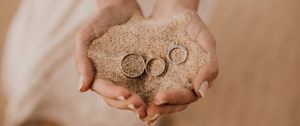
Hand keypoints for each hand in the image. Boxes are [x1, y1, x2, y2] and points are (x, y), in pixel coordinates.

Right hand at [74, 0, 146, 118]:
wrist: (121, 7)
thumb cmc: (100, 20)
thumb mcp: (86, 36)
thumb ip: (81, 60)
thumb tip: (82, 88)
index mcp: (96, 73)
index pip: (103, 89)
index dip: (114, 94)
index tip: (126, 95)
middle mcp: (111, 77)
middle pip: (118, 97)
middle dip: (128, 103)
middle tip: (141, 106)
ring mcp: (126, 74)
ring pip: (132, 94)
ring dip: (139, 103)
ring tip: (150, 107)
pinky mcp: (141, 69)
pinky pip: (145, 83)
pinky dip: (150, 92)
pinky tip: (159, 96)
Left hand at [145, 0, 218, 122]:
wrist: (172, 12)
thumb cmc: (192, 24)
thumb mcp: (205, 40)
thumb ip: (209, 65)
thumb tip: (201, 92)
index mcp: (198, 78)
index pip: (188, 95)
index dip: (175, 99)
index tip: (160, 98)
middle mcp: (185, 82)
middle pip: (175, 103)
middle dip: (161, 108)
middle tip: (148, 111)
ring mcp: (171, 80)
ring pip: (163, 100)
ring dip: (153, 107)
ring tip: (140, 111)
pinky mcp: (157, 75)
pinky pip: (151, 89)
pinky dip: (144, 97)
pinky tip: (134, 101)